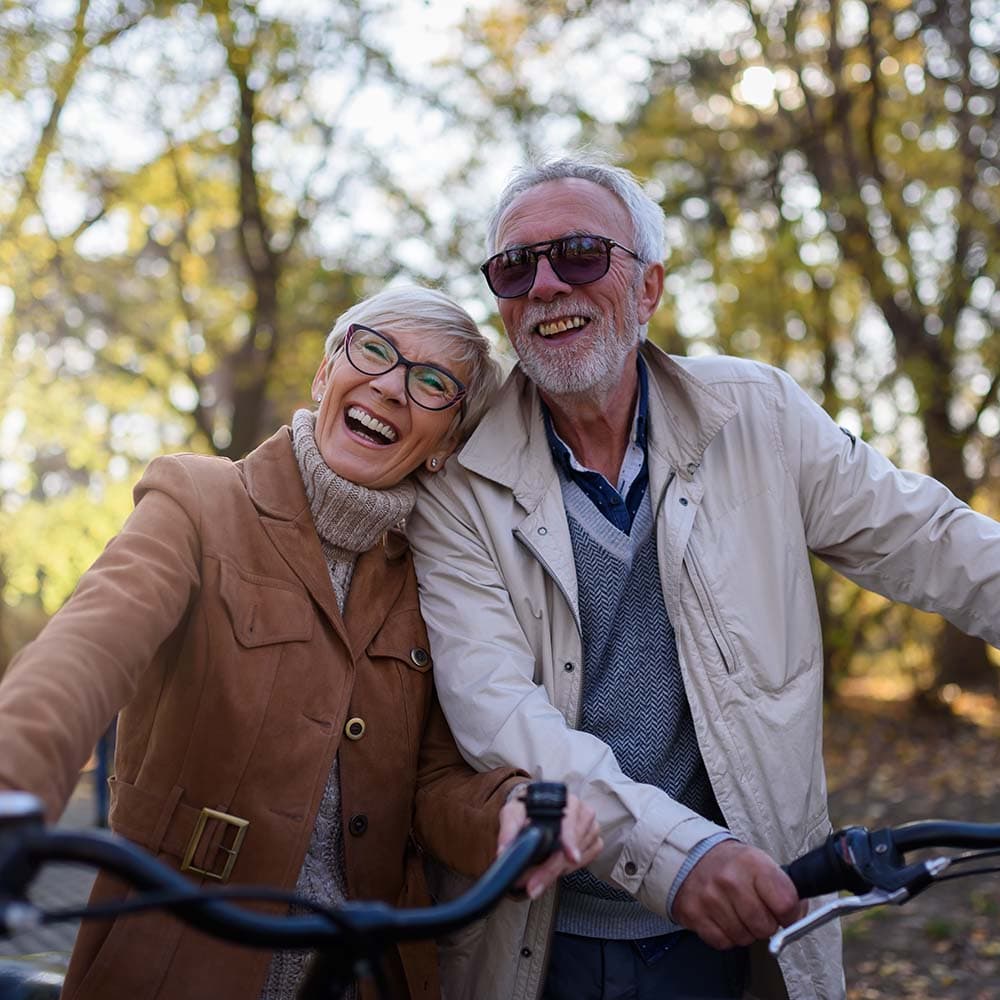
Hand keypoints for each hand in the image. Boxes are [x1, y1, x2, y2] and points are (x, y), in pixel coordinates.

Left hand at [496, 792, 601, 899]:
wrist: (534, 810)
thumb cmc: (526, 810)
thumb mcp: (512, 814)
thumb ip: (508, 831)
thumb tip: (504, 851)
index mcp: (564, 798)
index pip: (571, 818)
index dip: (569, 838)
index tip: (569, 856)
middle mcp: (582, 810)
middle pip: (573, 844)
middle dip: (552, 869)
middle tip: (533, 886)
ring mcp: (591, 827)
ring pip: (579, 857)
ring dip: (557, 871)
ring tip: (535, 879)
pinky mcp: (594, 841)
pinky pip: (586, 862)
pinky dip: (569, 869)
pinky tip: (555, 868)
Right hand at [672, 840, 803, 949]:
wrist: (691, 857)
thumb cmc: (730, 863)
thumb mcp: (759, 862)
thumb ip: (783, 887)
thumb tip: (801, 914)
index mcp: (752, 863)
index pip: (786, 903)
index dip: (791, 915)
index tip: (787, 914)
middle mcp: (730, 880)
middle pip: (765, 927)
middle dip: (766, 924)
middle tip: (757, 910)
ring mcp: (710, 898)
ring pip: (745, 938)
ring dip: (745, 930)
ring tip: (737, 910)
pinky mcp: (694, 914)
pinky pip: (723, 942)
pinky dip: (726, 935)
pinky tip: (723, 917)